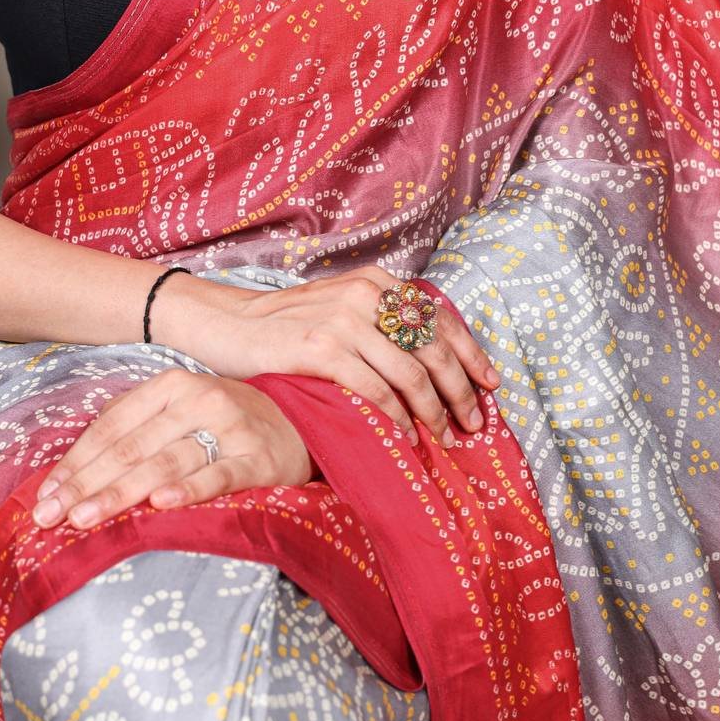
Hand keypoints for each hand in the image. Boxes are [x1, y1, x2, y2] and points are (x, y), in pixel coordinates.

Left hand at [30, 368, 312, 529]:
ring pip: (164, 462)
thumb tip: (73, 471)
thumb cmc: (227, 422)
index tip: (44, 496)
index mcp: (171, 384)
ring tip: (85, 518)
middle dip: (85, 484)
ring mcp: (230, 426)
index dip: (75, 462)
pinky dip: (187, 489)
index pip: (112, 425)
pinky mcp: (257, 458)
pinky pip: (217, 476)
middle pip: (130, 446)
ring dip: (120, 492)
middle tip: (50, 517)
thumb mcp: (180, 411)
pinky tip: (159, 505)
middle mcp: (198, 398)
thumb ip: (134, 430)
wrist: (303, 422)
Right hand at [152, 266, 501, 450]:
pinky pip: (376, 391)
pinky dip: (396, 419)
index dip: (472, 355)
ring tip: (443, 438)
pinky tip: (404, 438)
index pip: (441, 318)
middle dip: (462, 392)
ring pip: (412, 374)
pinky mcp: (322, 349)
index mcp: (376, 282)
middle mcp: (366, 295)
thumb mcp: (341, 307)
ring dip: (434, 413)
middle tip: (473, 424)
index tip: (491, 386)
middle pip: (435, 349)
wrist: (228, 325)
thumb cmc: (287, 325)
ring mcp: (344, 320)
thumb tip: (434, 362)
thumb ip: (381, 322)